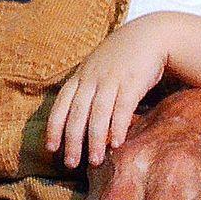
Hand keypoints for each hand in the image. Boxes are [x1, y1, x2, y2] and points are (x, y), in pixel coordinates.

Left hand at [46, 15, 169, 167]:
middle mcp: (92, 78)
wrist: (150, 36)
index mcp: (80, 76)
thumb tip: (76, 121)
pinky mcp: (132, 82)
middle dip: (72, 140)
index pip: (61, 103)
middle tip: (71, 163)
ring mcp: (111, 79)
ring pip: (98, 113)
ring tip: (94, 161)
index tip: (51, 148)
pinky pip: (122, 107)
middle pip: (77, 112)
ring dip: (94, 139)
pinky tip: (117, 143)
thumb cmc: (121, 57)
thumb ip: (86, 89)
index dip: (54, 126)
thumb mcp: (96, 68)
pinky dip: (117, 126)